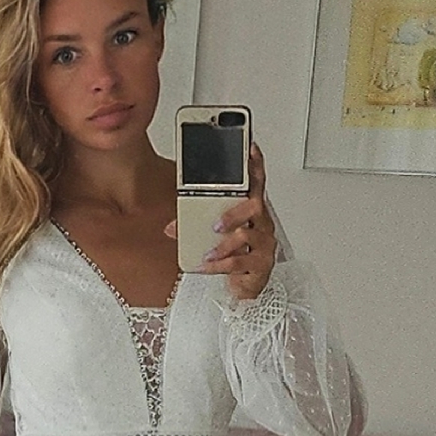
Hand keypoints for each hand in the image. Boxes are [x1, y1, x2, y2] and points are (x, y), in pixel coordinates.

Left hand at [164, 142, 276, 300]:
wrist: (246, 286)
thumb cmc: (236, 255)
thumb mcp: (214, 237)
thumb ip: (193, 228)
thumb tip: (171, 227)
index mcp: (253, 211)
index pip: (257, 184)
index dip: (256, 166)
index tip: (252, 148)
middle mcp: (262, 224)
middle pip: (256, 207)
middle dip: (233, 213)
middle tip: (215, 225)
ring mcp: (264, 244)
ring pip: (247, 236)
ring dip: (223, 245)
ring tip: (209, 253)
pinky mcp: (261, 265)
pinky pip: (240, 262)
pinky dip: (220, 265)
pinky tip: (209, 266)